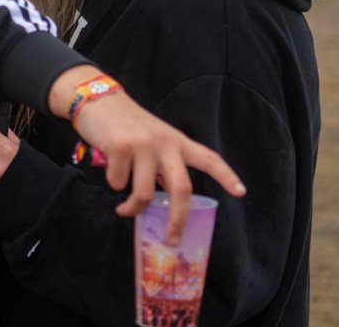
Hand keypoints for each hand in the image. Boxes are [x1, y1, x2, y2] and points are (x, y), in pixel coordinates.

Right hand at [49, 66, 245, 246]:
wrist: (98, 100)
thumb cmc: (126, 125)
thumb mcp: (153, 139)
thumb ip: (162, 164)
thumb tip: (166, 200)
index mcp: (176, 141)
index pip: (208, 158)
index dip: (226, 176)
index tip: (241, 192)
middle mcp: (164, 142)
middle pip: (182, 188)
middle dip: (178, 220)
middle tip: (172, 239)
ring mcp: (143, 145)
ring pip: (145, 194)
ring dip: (132, 208)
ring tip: (124, 210)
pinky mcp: (120, 148)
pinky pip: (118, 183)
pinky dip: (113, 183)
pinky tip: (110, 168)